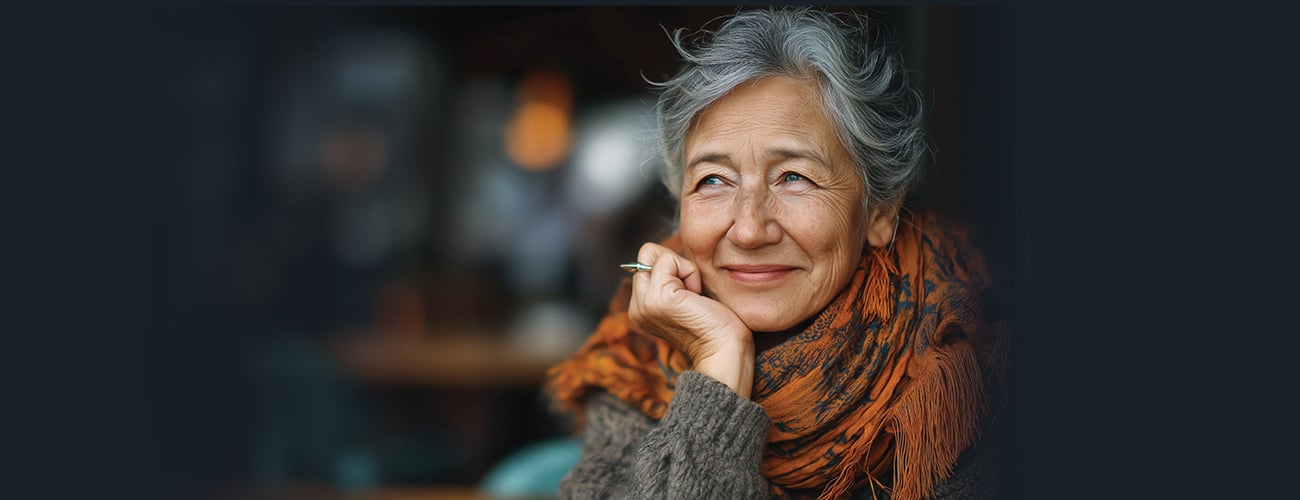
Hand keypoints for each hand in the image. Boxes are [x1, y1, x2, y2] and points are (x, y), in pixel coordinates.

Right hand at [627, 243, 754, 397]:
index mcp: (641, 309)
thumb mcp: (684, 299)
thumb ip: (670, 281)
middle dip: (674, 263)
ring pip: (654, 254)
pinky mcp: (658, 297)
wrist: (725, 350)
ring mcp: (644, 303)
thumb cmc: (716, 324)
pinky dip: (689, 272)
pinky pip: (669, 261)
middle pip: (645, 253)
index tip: (690, 293)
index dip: (672, 268)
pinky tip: (697, 296)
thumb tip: (668, 257)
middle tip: (691, 291)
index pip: (645, 263)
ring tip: (694, 296)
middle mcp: (636, 307)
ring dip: (683, 269)